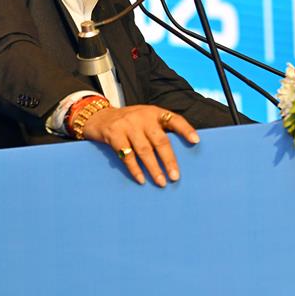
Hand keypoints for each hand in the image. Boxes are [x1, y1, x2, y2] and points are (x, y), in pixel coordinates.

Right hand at [82, 105, 198, 186]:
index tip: (196, 141)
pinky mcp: (114, 134)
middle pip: (160, 140)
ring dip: (154, 168)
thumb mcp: (145, 119)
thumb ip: (158, 130)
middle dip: (169, 160)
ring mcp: (128, 125)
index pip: (174, 119)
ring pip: (144, 150)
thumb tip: (178, 155)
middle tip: (175, 177)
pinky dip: (135, 169)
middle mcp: (143, 117)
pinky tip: (141, 179)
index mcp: (154, 113)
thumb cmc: (128, 122)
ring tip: (161, 182)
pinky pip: (126, 155)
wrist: (98, 116)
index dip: (186, 130)